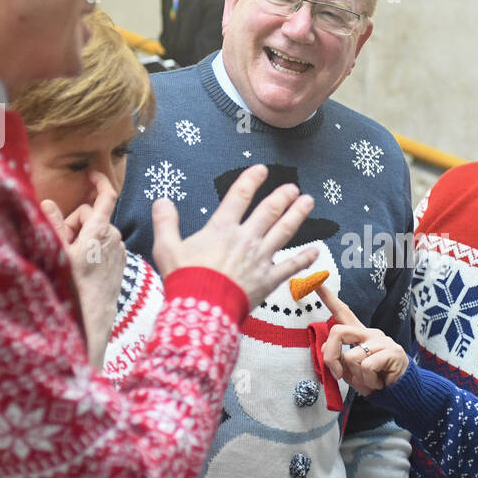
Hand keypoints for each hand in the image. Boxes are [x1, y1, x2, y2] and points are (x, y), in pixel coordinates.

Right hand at [42, 172, 124, 369]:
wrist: (93, 312)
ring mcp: (118, 248)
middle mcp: (113, 236)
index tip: (91, 174)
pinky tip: (84, 262)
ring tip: (72, 256)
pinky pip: (103, 243)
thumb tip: (47, 204)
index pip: (105, 196)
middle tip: (63, 243)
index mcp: (99, 229)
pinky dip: (92, 246)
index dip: (99, 181)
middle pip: (91, 215)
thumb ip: (52, 224)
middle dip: (75, 222)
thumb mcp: (57, 251)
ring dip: (83, 236)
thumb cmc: (73, 283)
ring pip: (96, 230)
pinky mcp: (120, 258)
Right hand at [151, 164, 318, 308]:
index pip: (239, 196)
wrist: (202, 308)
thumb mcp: (167, 247)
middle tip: (293, 188)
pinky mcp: (269, 280)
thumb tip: (161, 201)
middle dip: (282, 196)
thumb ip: (166, 222)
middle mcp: (246, 238)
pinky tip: (316, 251)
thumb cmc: (184, 278)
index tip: (261, 169)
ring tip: (308, 202)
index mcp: (222, 228)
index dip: (251, 179)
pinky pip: (291, 266)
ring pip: (284, 231)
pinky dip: (305, 258)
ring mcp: (260, 258)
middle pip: (269, 211)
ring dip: (297, 215)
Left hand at [318, 283, 407, 393]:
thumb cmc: (374, 380)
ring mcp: (382, 341)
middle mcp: (370, 333)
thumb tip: (327, 351)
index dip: (328, 298)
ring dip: (357, 377)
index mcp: (359, 335)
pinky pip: (366, 367)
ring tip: (370, 380)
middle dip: (331, 356)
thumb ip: (337, 360)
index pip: (343, 312)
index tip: (316, 282)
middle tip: (337, 374)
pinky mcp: (392, 351)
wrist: (399, 392)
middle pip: (338, 332)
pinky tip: (379, 382)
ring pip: (351, 357)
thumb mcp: (350, 371)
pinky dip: (369, 381)